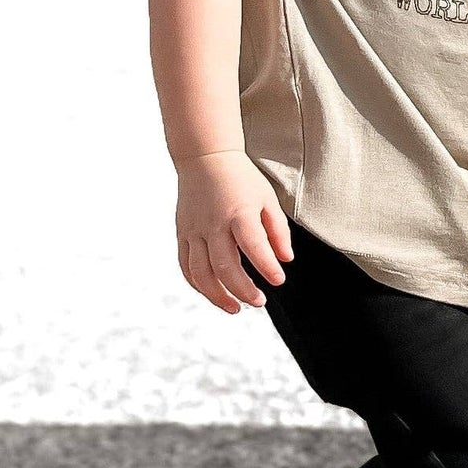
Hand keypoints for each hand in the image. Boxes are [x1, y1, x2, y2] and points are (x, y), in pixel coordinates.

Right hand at [175, 151, 292, 313]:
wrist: (205, 159)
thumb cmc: (241, 179)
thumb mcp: (267, 199)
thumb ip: (278, 230)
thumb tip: (285, 260)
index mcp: (239, 213)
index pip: (254, 247)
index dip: (266, 268)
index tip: (278, 281)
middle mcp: (213, 224)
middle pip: (225, 266)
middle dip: (243, 290)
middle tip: (259, 302)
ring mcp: (193, 231)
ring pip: (201, 273)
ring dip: (217, 295)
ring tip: (235, 309)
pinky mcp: (182, 234)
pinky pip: (186, 266)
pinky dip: (198, 285)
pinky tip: (213, 294)